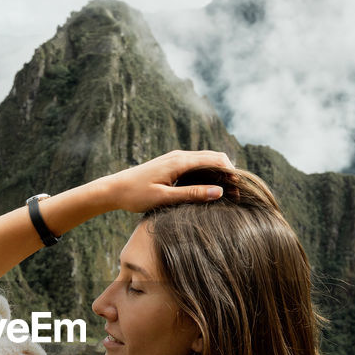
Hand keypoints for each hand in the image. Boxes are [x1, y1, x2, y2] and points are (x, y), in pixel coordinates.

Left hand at [102, 150, 233, 213]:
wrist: (115, 189)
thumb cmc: (137, 195)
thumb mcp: (165, 198)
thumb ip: (192, 194)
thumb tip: (219, 191)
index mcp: (180, 161)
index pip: (216, 159)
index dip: (231, 173)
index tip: (238, 191)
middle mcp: (180, 155)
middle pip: (214, 157)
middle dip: (228, 173)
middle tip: (236, 195)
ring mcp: (176, 158)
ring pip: (206, 160)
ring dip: (219, 174)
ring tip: (227, 194)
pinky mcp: (173, 164)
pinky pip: (197, 165)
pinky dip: (208, 174)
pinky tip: (210, 189)